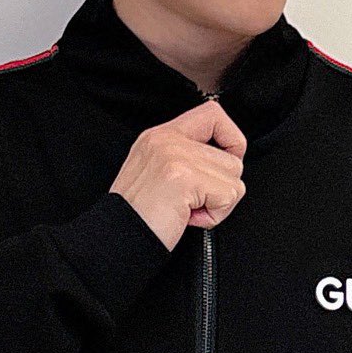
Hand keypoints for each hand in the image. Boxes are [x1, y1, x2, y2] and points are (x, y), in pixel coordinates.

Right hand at [109, 99, 247, 248]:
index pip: (212, 114)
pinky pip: (228, 196)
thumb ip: (188, 159)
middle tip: (193, 202)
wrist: (117, 238)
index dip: (231, 139)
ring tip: (188, 209)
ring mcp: (176, 156)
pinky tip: (188, 217)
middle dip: (222, 189)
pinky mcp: (185, 178)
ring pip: (235, 178)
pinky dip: (214, 216)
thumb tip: (225, 161)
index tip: (224, 164)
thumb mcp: (158, 173)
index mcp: (161, 136)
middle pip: (232, 158)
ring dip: (218, 204)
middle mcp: (167, 140)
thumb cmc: (139, 216)